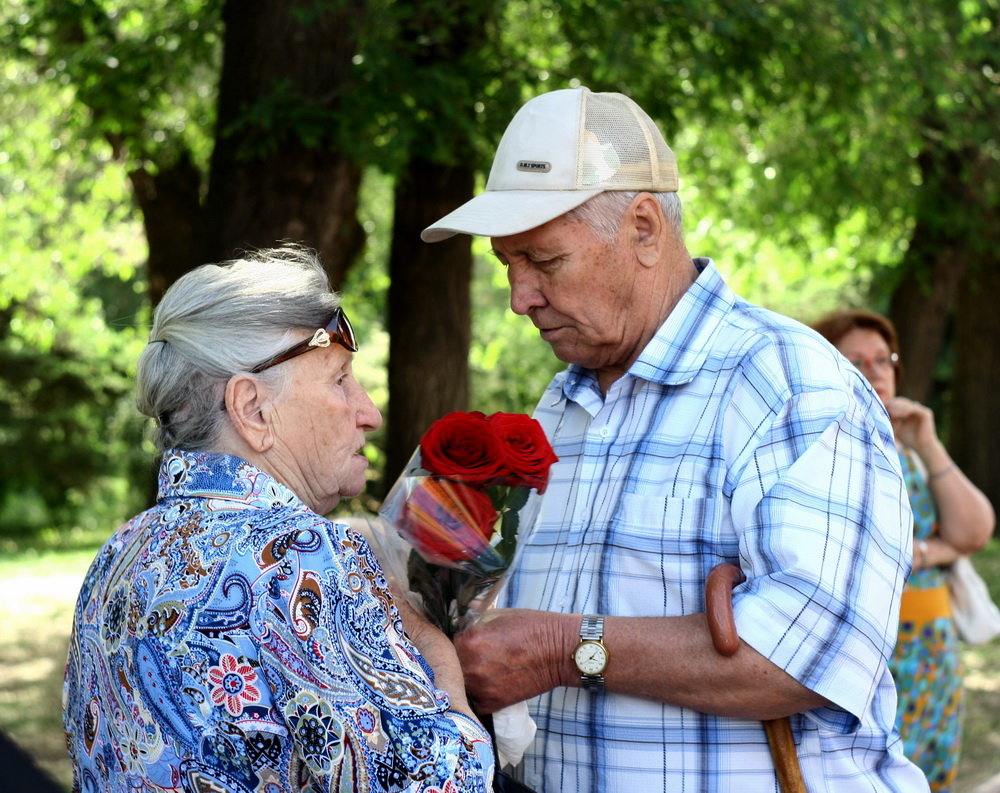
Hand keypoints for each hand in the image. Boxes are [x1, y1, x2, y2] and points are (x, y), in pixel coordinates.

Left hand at [453, 608, 575, 713]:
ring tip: (480, 669)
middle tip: (470, 656)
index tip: (462, 642)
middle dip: (456, 660)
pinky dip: (477, 694)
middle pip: (450, 666)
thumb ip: (473, 623)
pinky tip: (487, 683)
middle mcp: (471, 666)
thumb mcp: (497, 615)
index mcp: (470, 641)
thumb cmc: (531, 628)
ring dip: (465, 677)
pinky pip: (473, 700)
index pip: (446, 643)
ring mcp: (481, 688)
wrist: (559, 652)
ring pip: (460, 684)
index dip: (454, 642)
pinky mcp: (492, 704)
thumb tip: (459, 628)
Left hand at [885, 396, 939, 455]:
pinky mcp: (926, 413)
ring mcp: (920, 409)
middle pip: (900, 401)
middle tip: (885, 408)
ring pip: (906, 403)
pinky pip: (914, 408)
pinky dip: (907, 410)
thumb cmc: (908, 439)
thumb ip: (890, 420)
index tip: (879, 408)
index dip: (887, 404)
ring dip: (898, 406)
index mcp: (906, 411)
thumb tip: (878, 411)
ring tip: (891, 411)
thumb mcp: (896, 428)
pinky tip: (900, 415)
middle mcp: (914, 408)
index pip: (895, 403)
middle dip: (892, 404)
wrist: (922, 447)